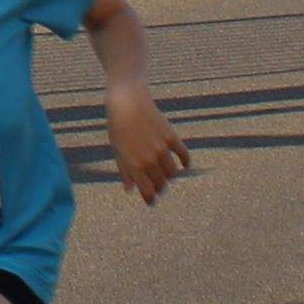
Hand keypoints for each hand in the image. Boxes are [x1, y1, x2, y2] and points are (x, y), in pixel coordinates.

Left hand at [103, 80, 191, 205]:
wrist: (128, 102)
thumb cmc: (118, 126)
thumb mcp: (117, 150)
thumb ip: (124, 171)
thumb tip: (129, 190)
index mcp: (133, 165)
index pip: (147, 191)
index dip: (150, 199)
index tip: (151, 201)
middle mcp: (149, 160)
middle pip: (161, 184)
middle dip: (159, 188)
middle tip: (158, 187)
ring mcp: (162, 149)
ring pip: (173, 173)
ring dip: (170, 176)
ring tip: (165, 174)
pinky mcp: (171, 137)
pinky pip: (184, 155)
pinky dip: (185, 162)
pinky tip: (184, 165)